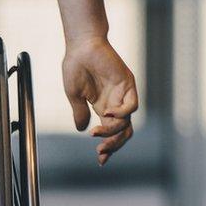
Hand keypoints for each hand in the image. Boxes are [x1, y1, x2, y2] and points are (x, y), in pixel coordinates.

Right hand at [62, 34, 136, 163]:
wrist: (81, 45)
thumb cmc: (75, 65)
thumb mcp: (74, 95)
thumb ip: (79, 112)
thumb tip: (80, 129)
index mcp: (103, 107)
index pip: (111, 133)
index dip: (108, 148)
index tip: (100, 160)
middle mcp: (115, 104)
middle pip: (123, 132)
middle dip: (113, 145)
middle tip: (101, 152)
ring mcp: (123, 94)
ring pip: (126, 123)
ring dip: (113, 132)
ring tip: (98, 132)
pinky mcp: (128, 84)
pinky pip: (131, 106)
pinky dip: (121, 114)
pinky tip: (107, 114)